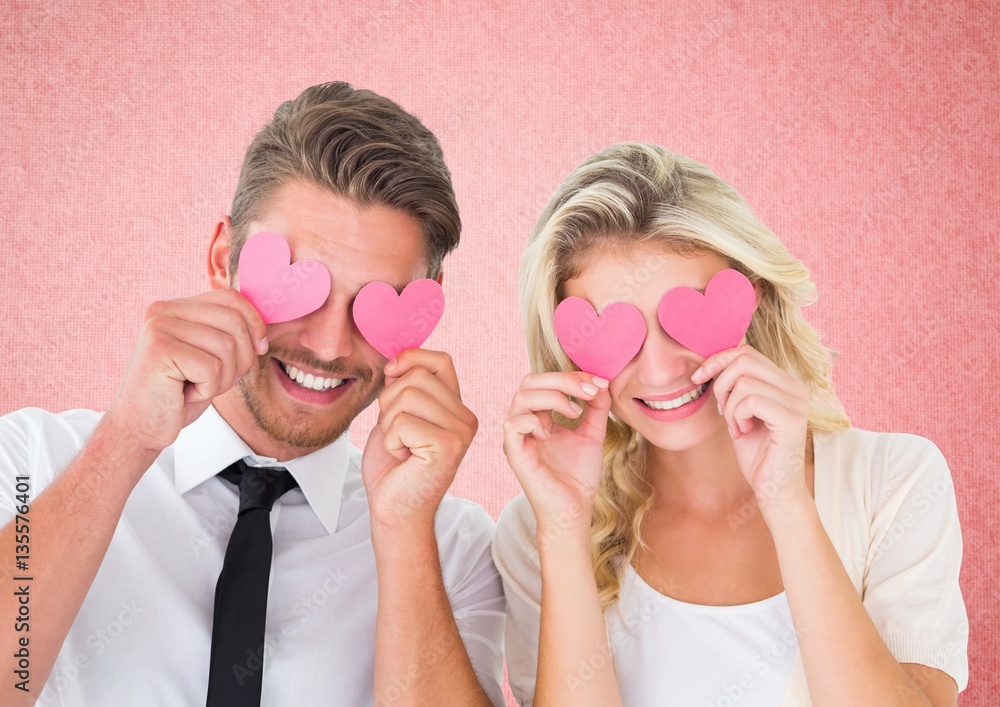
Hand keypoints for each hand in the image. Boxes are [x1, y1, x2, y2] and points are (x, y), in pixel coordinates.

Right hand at [104, 289, 267, 454]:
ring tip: (197, 387)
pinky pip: (212, 368)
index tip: (259, 349)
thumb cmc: (178, 395)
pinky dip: (208, 390)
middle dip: (242, 357)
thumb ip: (228, 334)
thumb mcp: (209, 357)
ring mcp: (158, 328)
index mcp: (175, 307)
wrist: (140, 428)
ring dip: (223, 378)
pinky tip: (185, 394)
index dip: (255, 324)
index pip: (231, 298)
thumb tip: (264, 325)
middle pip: (234, 321)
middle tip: (218, 380)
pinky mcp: (159, 350)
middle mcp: (163, 311)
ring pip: (227, 346)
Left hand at [361, 349, 477, 528]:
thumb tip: (397, 360)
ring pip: (407, 397)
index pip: (440, 360)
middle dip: (390, 401)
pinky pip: (402, 422)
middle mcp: (465, 418)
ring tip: (400, 445)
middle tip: (395, 432)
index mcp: (457, 407)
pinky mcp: (448, 447)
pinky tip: (403, 457)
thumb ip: (403, 389)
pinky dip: (391, 440)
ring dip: (389, 423)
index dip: (412, 358)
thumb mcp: (396, 417)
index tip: (390, 373)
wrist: (395, 510)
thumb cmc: (394, 467)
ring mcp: (460, 432)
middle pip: (417, 377)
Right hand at [502, 371, 610, 531]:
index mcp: (540, 416)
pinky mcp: (513, 452)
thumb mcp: (592, 434)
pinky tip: (551, 434)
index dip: (573, 376)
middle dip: (562, 380)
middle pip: (530, 381)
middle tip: (589, 392)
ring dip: (553, 397)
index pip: (547, 381)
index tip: (599, 383)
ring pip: (521, 396)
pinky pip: (513, 423)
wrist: (574, 509)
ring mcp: (517, 437)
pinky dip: (535, 421)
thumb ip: (596, 408)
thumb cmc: (578, 476)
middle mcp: (525, 422)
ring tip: (575, 413)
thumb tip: (601, 383)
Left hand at [692, 345, 810, 510]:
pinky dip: (737, 417)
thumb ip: (735, 386)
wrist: (774, 489)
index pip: (746, 351)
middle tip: (722, 410)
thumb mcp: (740, 412)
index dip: (717, 360)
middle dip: (720, 384)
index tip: (698, 378)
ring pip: (744, 382)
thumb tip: (711, 362)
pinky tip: (743, 432)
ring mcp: (797, 403)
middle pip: (744, 360)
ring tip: (737, 427)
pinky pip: (751, 401)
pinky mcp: (792, 420)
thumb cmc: (756, 453)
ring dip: (729, 407)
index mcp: (784, 382)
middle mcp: (795, 388)